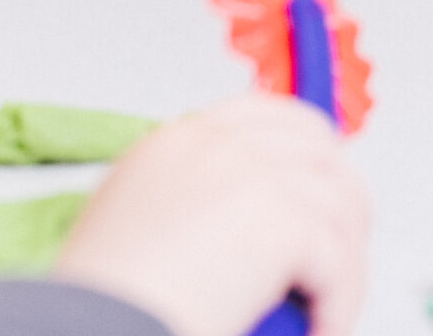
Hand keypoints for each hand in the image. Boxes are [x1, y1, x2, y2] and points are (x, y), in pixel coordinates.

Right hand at [54, 92, 369, 335]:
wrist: (87, 329)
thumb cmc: (101, 304)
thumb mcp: (135, 229)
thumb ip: (191, 208)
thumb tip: (243, 231)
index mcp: (175, 143)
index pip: (266, 117)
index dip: (305, 150)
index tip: (322, 186)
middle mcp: (215, 146)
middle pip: (317, 147)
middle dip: (340, 200)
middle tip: (342, 253)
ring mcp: (251, 176)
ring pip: (338, 206)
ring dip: (345, 263)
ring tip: (328, 308)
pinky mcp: (279, 221)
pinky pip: (339, 260)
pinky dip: (340, 301)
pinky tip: (323, 328)